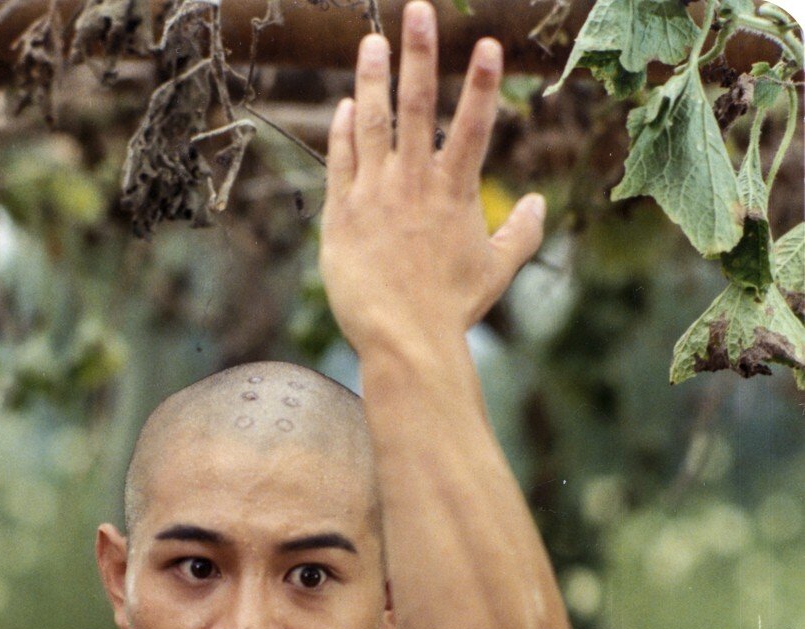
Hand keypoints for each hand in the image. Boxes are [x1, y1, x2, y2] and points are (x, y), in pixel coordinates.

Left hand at [320, 1, 545, 352]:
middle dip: (420, 53)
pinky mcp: (343, 215)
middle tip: (417, 9)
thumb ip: (521, 234)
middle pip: (418, 106)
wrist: (403, 341)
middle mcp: (414, 184)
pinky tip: (347, 108)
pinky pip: (341, 162)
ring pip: (372, 124)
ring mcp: (374, 196)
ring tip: (371, 43)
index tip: (488, 43)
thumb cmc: (452, 310)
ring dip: (372, 79)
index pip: (474, 126)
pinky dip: (344, 132)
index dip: (483, 83)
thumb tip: (540, 205)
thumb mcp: (495, 272)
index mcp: (455, 193)